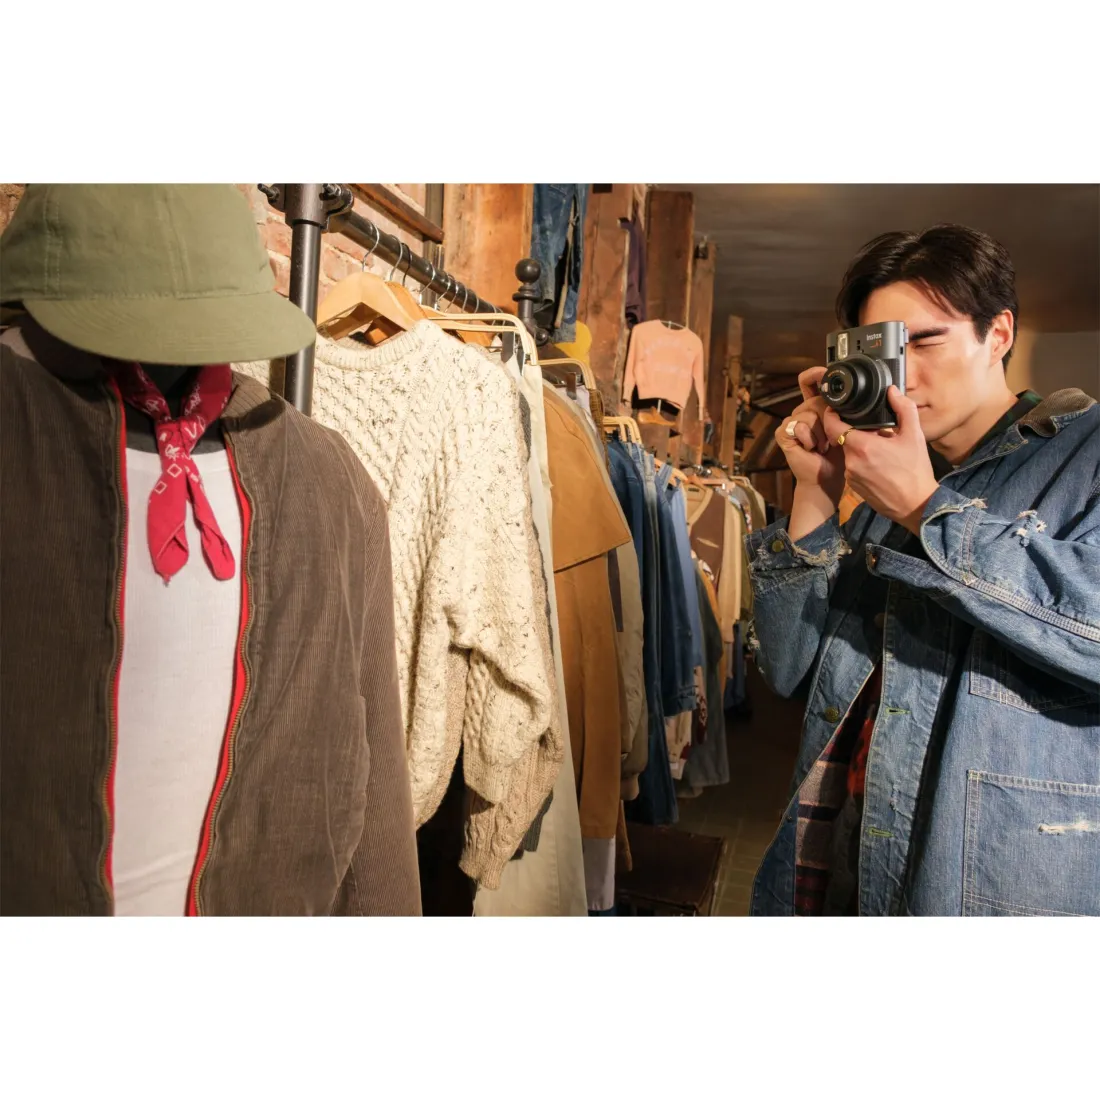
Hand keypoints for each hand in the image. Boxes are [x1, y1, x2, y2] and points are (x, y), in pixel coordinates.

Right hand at [774, 367, 845, 501]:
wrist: (826, 479)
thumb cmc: (839, 458)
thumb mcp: (851, 430)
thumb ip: (852, 413)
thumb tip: (869, 396)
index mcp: (817, 407)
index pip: (811, 383)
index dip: (815, 374)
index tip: (824, 372)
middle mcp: (803, 412)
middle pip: (814, 400)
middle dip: (827, 419)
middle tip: (832, 439)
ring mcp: (791, 422)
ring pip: (808, 413)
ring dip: (820, 434)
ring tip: (822, 446)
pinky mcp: (783, 433)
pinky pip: (799, 426)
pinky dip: (809, 440)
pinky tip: (811, 449)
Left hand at [821, 387, 939, 534]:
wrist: (915, 505)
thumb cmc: (915, 470)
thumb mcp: (914, 435)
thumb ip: (903, 409)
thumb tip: (891, 391)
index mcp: (862, 446)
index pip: (832, 425)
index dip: (832, 414)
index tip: (837, 409)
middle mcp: (851, 461)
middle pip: (843, 438)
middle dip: (855, 432)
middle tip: (873, 431)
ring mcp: (850, 476)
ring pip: (849, 453)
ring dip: (860, 448)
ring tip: (880, 450)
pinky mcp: (852, 487)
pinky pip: (852, 468)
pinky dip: (861, 462)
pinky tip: (878, 465)